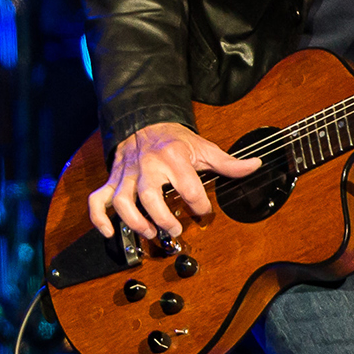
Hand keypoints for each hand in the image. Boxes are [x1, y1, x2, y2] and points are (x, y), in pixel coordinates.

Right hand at [87, 121, 262, 239]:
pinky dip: (100, 218)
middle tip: (175, 230)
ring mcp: (127, 174)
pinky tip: (110, 232)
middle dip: (163, 218)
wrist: (144, 121)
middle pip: (150, 196)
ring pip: (123, 201)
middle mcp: (147, 166)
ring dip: (135, 222)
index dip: (200, 206)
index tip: (204, 211)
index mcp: (172, 157)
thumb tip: (254, 165)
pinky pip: (99, 200)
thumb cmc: (174, 139)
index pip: (188, 188)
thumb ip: (228, 162)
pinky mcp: (113, 180)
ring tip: (150, 232)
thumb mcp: (202, 147)